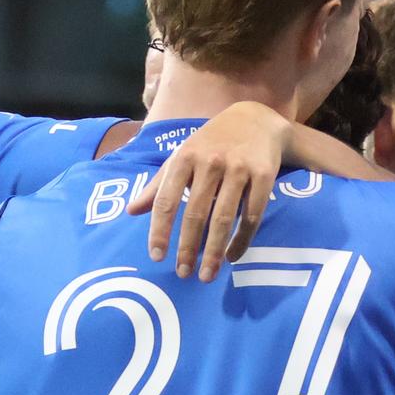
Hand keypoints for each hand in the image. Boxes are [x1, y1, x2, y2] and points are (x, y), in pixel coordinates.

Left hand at [126, 102, 292, 280]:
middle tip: (183, 273)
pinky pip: (252, 215)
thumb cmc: (210, 143)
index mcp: (184, 158)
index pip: (166, 200)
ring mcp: (238, 167)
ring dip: (214, 251)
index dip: (159, 230)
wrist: (255, 119)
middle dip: (188, 247)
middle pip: (195, 213)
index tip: (157, 256)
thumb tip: (131, 211)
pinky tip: (233, 256)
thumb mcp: (182, 157)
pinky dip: (242, 240)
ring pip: (224, 218)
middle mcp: (210, 161)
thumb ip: (158, 186)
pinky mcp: (264, 174)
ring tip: (206, 274)